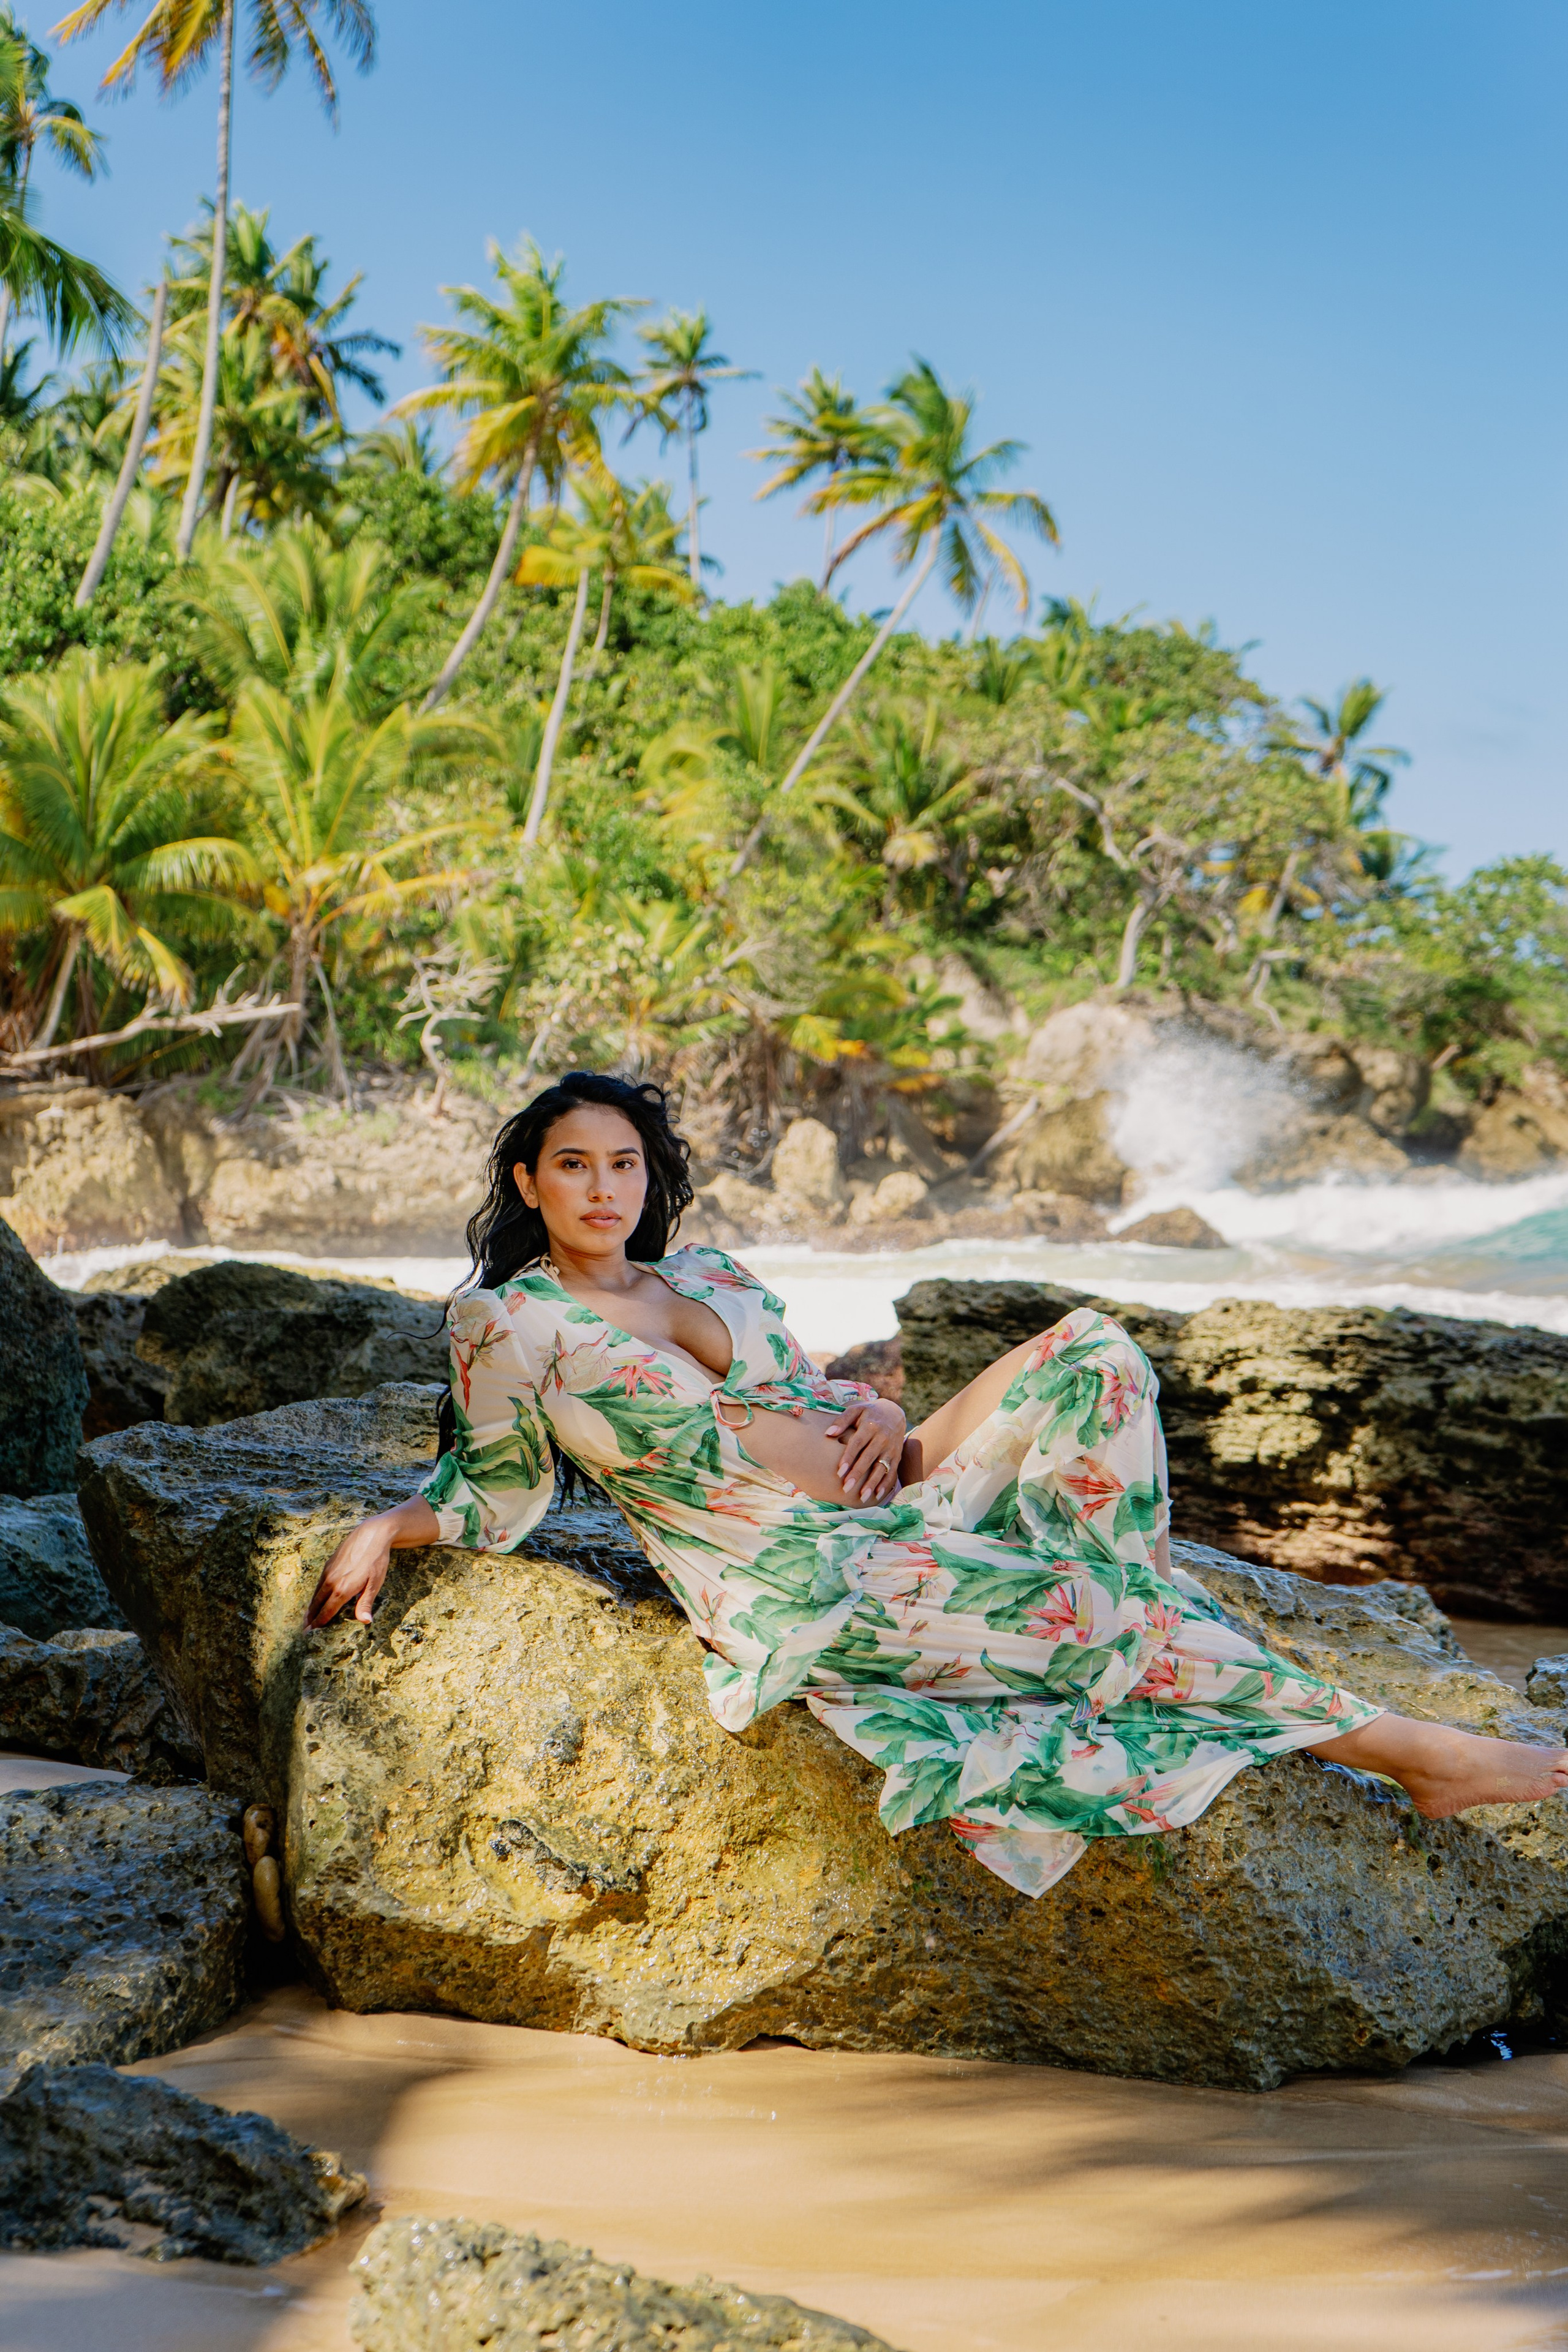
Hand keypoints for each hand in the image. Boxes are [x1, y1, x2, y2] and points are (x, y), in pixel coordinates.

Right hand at [305, 1497, 439, 1628]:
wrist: (372, 1534)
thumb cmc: (376, 1560)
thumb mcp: (375, 1583)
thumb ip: (366, 1603)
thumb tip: (365, 1621)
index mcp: (342, 1590)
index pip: (326, 1612)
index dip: (318, 1624)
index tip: (309, 1634)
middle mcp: (331, 1582)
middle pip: (317, 1604)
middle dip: (310, 1618)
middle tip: (303, 1630)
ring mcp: (329, 1572)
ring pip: (316, 1593)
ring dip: (311, 1607)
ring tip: (306, 1617)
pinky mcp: (329, 1564)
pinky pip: (319, 1583)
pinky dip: (315, 1594)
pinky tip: (316, 1597)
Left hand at [825, 1397, 906, 1502]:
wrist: (894, 1413)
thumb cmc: (869, 1413)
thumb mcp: (856, 1410)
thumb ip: (842, 1420)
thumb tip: (829, 1433)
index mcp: (870, 1426)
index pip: (857, 1444)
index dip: (848, 1458)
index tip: (839, 1472)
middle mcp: (882, 1438)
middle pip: (868, 1458)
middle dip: (858, 1474)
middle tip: (846, 1488)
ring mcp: (891, 1448)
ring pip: (881, 1468)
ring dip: (872, 1483)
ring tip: (861, 1497)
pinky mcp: (896, 1456)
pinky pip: (892, 1472)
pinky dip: (886, 1484)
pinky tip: (877, 1495)